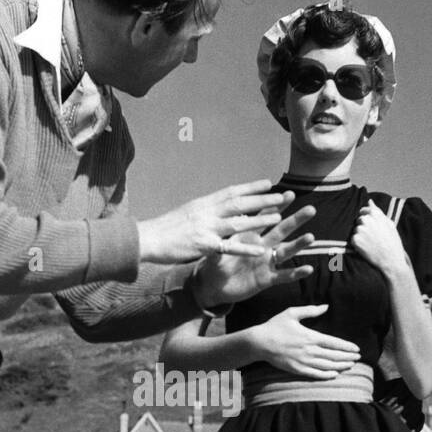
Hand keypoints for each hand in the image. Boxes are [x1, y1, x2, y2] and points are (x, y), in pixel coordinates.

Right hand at [137, 180, 294, 264]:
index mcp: (203, 203)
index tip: (269, 182)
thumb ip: (204, 211)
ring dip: (259, 219)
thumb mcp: (186, 213)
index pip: (231, 191)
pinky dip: (246, 248)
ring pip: (238, 222)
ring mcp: (206, 228)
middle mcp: (207, 212)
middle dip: (262, 199)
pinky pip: (229, 247)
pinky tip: (260, 249)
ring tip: (278, 217)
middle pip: (240, 203)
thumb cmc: (165, 228)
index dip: (251, 187)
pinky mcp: (204, 246)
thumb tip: (216, 208)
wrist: (148, 238)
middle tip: (283, 196)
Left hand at [193, 204, 316, 307]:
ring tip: (311, 237)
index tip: (289, 194)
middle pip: (281, 230)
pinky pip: (284, 275)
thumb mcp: (215, 253)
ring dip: (298, 244)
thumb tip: (215, 238)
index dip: (276, 207)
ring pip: (285, 251)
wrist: (214, 286)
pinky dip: (296, 273)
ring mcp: (266, 262)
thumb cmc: (215, 265)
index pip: (265, 218)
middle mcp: (262, 247)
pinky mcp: (267, 279)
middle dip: (296, 220)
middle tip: (311, 209)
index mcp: (249, 236)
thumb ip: (219, 246)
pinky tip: (309, 269)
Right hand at [252, 306, 360, 378]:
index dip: (347, 347)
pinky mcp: (296, 369)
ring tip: (350, 366)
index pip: (334, 343)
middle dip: (347, 357)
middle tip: (358, 358)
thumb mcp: (292, 313)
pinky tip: (335, 374)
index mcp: (310, 336)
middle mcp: (309, 350)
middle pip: (333, 356)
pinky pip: (315, 374)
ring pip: (327, 366)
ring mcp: (303, 361)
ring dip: (340, 366)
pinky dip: (326, 375)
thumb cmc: (275, 326)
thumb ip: (311, 310)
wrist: (259, 342)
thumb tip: (326, 306)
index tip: (357, 349)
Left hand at [350, 199, 409, 277]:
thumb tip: (369, 201)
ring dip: (361, 236)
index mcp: (375, 214)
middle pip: (358, 221)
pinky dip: (358, 244)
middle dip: (363, 228)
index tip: (371, 227)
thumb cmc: (392, 242)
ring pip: (355, 230)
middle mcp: (366, 220)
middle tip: (373, 238)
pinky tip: (367, 248)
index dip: (366, 219)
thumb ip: (377, 211)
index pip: (363, 211)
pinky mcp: (355, 240)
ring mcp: (360, 230)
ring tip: (371, 243)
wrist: (391, 260)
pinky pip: (353, 240)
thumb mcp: (388, 223)